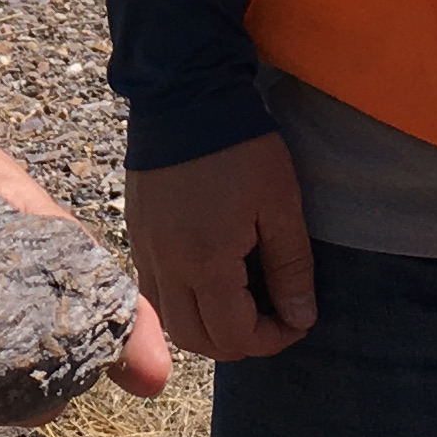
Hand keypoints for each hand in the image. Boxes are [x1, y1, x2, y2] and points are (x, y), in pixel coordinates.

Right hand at [123, 133, 316, 359]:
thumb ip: (291, 267)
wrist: (184, 94)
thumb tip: (300, 317)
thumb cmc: (240, 147)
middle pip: (196, 339)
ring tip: (240, 302)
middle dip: (238, 342)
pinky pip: (154, 290)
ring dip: (207, 326)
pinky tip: (209, 277)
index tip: (297, 320)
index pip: (234, 335)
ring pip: (170, 320)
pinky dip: (183, 301)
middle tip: (271, 318)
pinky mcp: (136, 232)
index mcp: (204, 261)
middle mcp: (166, 265)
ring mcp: (144, 249)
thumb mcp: (280, 204)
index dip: (271, 340)